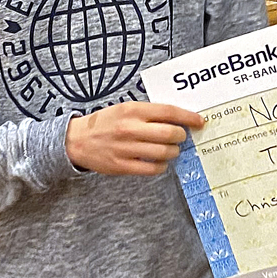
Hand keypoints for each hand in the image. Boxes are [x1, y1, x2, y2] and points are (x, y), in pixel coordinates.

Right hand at [65, 102, 202, 175]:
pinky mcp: (122, 166)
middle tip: (181, 137)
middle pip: (171, 134)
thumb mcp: (125, 109)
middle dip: (182, 136)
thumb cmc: (106, 123)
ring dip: (173, 152)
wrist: (76, 140)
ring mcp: (126, 148)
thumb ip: (150, 113)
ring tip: (169, 149)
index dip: (188, 117)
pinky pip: (152, 168)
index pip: (169, 112)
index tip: (199, 121)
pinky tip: (159, 162)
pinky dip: (161, 166)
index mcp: (133, 110)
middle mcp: (130, 128)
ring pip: (164, 152)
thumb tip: (179, 119)